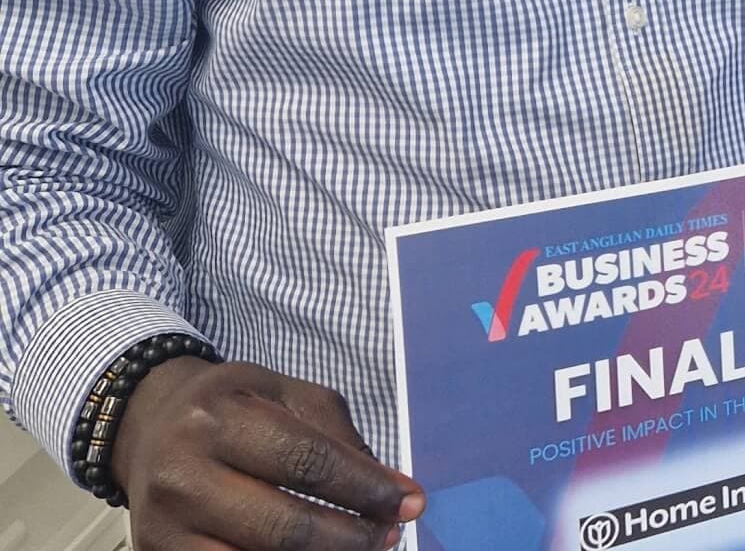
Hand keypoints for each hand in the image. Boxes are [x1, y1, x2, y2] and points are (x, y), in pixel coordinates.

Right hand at [113, 355, 424, 549]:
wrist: (149, 425)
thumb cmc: (233, 407)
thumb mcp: (284, 393)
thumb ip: (336, 435)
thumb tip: (388, 486)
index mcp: (219, 419)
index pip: (306, 462)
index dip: (365, 487)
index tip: (410, 501)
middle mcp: (182, 475)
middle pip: (282, 526)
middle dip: (349, 537)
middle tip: (388, 536)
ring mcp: (163, 525)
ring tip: (359, 548)